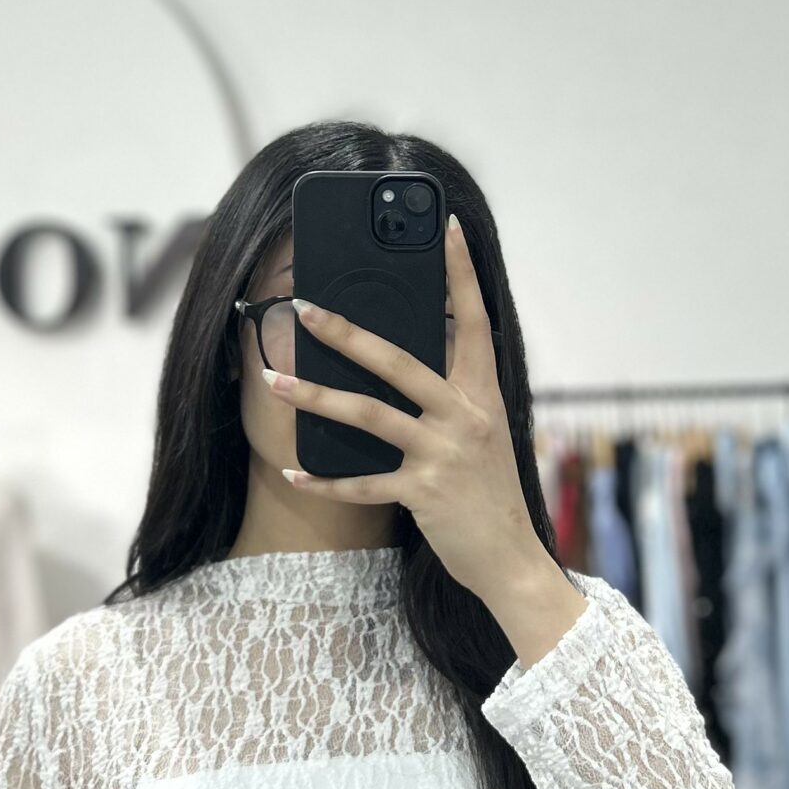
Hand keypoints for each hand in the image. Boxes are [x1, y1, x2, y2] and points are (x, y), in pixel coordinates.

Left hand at [268, 212, 538, 605]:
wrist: (513, 560)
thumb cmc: (491, 493)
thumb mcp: (484, 432)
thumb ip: (453, 396)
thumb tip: (407, 360)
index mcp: (484, 394)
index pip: (474, 320)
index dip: (461, 273)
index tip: (445, 228)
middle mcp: (466, 416)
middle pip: (399, 361)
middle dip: (347, 332)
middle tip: (306, 308)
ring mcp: (444, 454)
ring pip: (370, 415)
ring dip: (315, 397)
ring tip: (274, 380)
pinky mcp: (425, 493)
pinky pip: (362, 484)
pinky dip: (324, 480)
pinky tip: (291, 472)